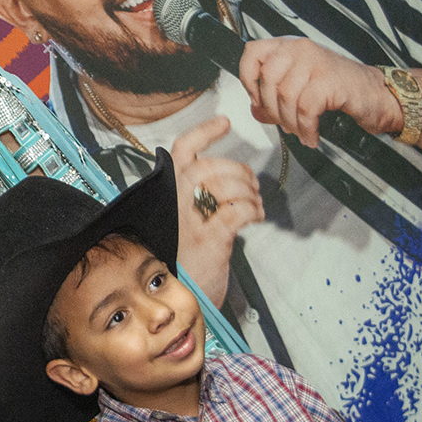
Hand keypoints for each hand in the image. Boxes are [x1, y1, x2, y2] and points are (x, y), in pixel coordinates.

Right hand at [170, 115, 264, 305]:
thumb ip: (189, 201)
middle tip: (249, 182)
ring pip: (223, 185)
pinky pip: (237, 211)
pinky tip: (256, 217)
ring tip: (254, 201)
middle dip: (236, 168)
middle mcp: (173, 206)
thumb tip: (218, 177)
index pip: (181, 152)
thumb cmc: (180, 262)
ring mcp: (190, 223)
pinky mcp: (209, 241)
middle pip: (206, 166)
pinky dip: (253, 210)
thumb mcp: (179, 226)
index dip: (203, 132)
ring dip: (247, 189)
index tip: (225, 122)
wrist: (176, 300)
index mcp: (166, 198)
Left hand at [239, 36, 401, 147]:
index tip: (257, 99)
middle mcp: (300, 49)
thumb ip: (271, 97)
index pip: (252, 53)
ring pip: (285, 96)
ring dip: (290, 121)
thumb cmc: (337, 89)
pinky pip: (305, 109)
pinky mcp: (329, 79)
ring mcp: (316, 61)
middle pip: (267, 80)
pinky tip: (311, 135)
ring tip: (299, 130)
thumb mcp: (298, 89)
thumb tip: (255, 109)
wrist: (376, 95)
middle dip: (271, 109)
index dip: (248, 79)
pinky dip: (306, 127)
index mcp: (288, 47)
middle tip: (283, 123)